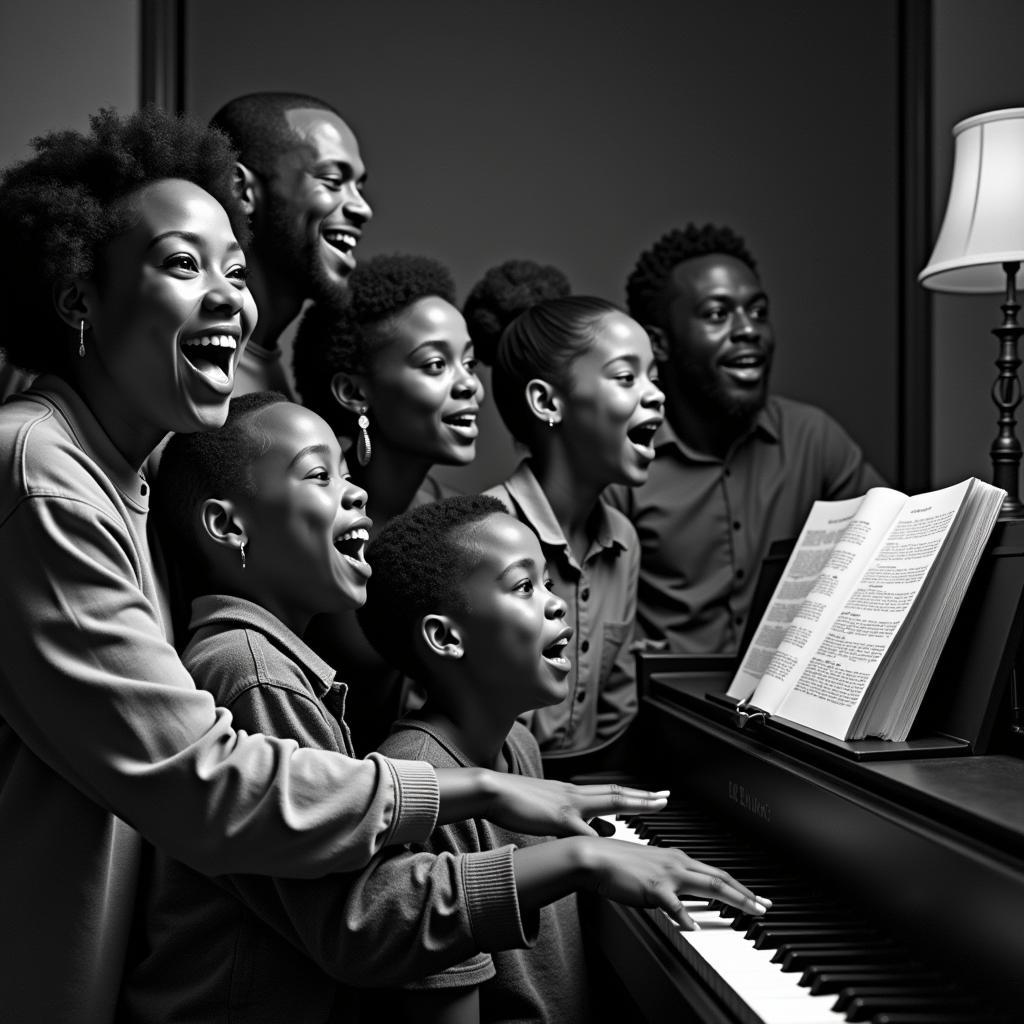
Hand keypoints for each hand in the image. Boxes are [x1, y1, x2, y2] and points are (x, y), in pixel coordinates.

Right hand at [486, 774, 669, 837]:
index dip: (635, 795)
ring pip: (608, 802)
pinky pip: (580, 828)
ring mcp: (568, 805)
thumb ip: (576, 820)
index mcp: (574, 794)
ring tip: (655, 806)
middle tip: (666, 797)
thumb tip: (601, 829)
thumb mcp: (550, 809)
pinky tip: (609, 843)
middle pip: (618, 793)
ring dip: (633, 803)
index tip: (655, 796)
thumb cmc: (517, 801)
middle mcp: (576, 795)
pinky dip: (596, 836)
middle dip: (644, 796)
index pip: (611, 793)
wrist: (496, 789)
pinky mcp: (556, 818)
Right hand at [578, 837, 770, 928]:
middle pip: (721, 879)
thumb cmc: (618, 863)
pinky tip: (695, 927)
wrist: (595, 857)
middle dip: (747, 894)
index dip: (739, 886)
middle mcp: (677, 863)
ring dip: (735, 899)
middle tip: (765, 906)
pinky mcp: (653, 887)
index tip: (756, 897)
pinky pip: (675, 905)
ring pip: (710, 886)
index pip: (716, 874)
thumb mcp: (650, 869)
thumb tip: (681, 898)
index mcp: (677, 858)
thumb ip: (669, 881)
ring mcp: (667, 874)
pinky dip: (687, 916)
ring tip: (751, 911)